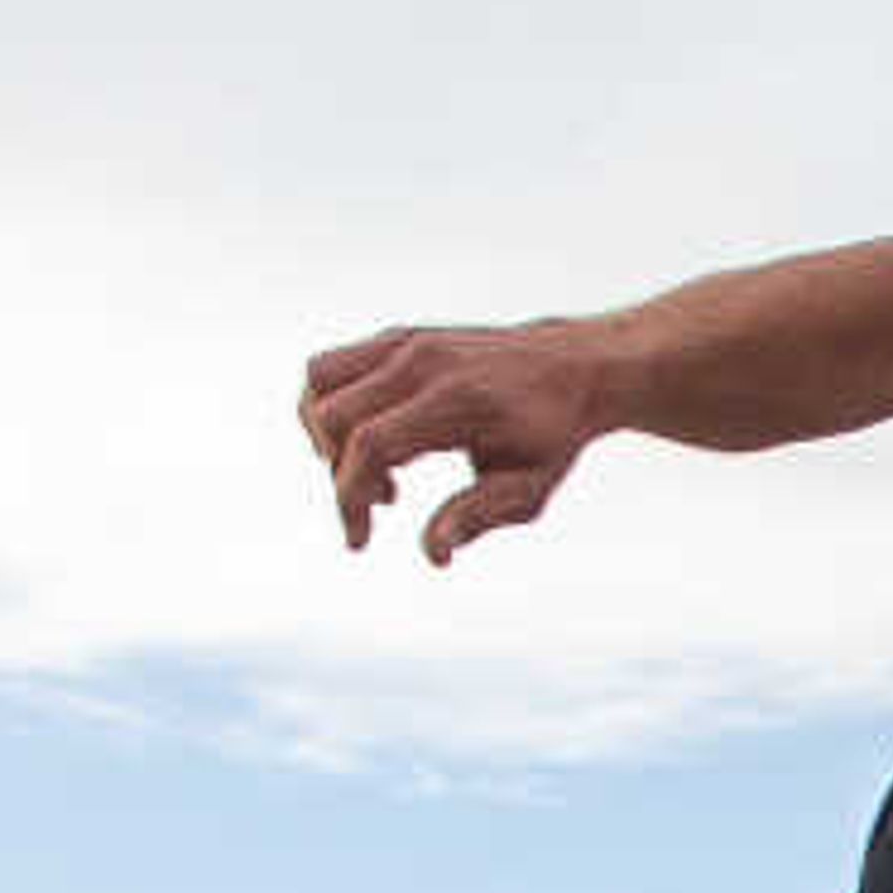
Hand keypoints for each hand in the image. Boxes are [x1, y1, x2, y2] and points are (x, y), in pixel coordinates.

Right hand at [299, 320, 602, 562]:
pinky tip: (374, 441)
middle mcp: (423, 361)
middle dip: (337, 474)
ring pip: (320, 379)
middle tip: (381, 506)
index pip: (371, 443)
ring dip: (324, 433)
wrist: (571, 367)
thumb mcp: (525, 490)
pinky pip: (334, 366)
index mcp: (455, 399)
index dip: (351, 498)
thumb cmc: (550, 435)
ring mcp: (407, 342)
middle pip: (334, 414)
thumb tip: (433, 554)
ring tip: (371, 469)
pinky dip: (333, 407)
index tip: (360, 540)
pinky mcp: (399, 338)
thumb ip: (476, 517)